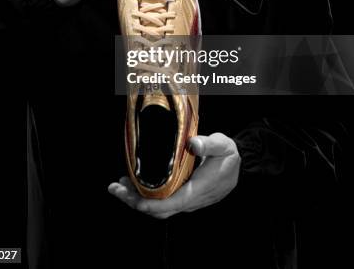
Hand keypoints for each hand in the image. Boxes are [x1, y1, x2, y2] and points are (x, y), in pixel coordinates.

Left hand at [108, 133, 239, 218]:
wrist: (238, 165)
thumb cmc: (228, 155)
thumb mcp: (223, 146)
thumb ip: (208, 144)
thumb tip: (192, 144)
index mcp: (198, 190)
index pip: (171, 203)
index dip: (152, 204)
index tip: (135, 200)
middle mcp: (189, 199)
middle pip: (159, 209)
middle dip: (135, 201)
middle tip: (115, 188)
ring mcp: (184, 199)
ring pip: (157, 207)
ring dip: (136, 198)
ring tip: (118, 186)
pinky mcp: (181, 195)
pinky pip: (160, 201)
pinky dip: (144, 195)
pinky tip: (133, 183)